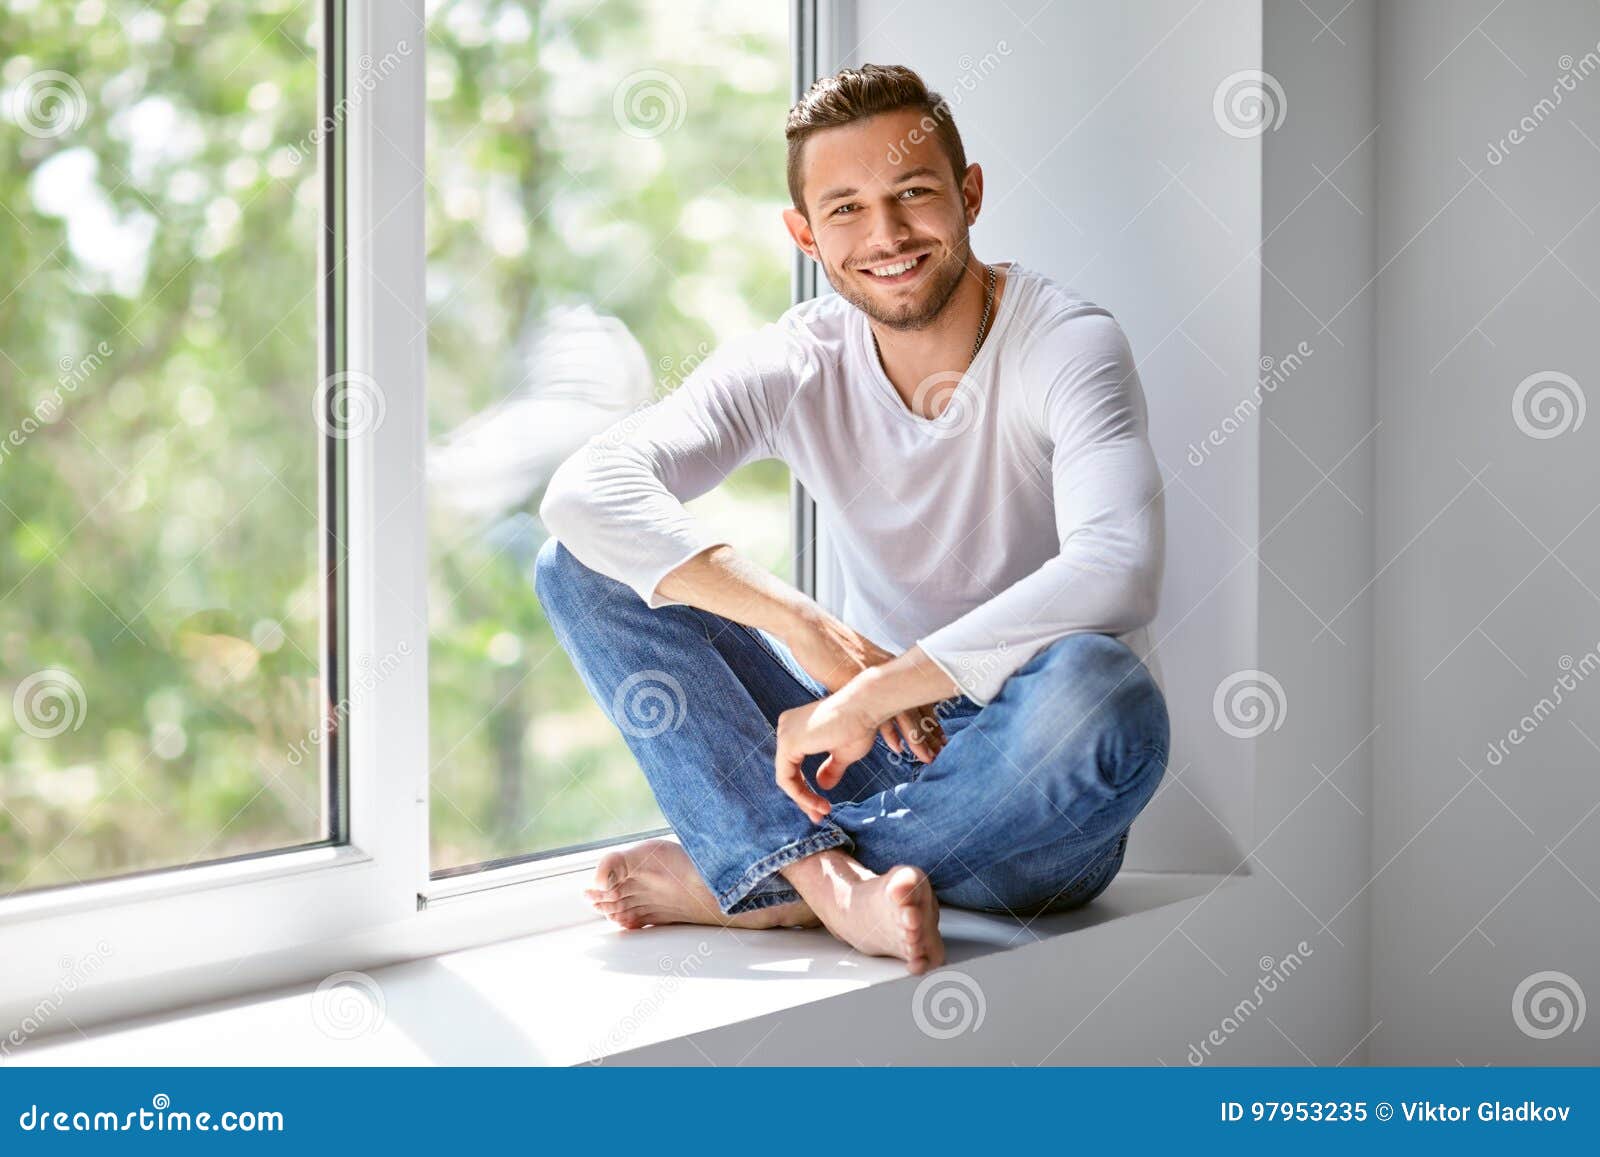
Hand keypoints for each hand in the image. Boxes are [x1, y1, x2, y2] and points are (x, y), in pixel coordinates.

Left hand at [773, 690, 881, 822]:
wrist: (866, 707)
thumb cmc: (860, 725)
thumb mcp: (843, 753)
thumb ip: (831, 768)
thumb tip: (822, 785)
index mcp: (797, 727)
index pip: (793, 765)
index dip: (806, 790)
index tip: (823, 808)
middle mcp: (786, 727)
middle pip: (788, 772)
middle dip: (803, 798)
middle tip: (819, 816)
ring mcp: (785, 733)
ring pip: (786, 778)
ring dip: (804, 800)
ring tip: (822, 812)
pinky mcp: (788, 743)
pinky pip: (786, 778)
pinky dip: (801, 795)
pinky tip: (819, 804)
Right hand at [782, 609, 945, 762]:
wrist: (811, 629)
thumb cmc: (828, 646)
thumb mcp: (854, 662)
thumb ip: (864, 679)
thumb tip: (868, 695)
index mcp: (887, 668)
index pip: (916, 696)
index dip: (928, 716)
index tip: (939, 735)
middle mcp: (886, 674)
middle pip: (916, 705)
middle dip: (930, 730)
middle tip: (942, 750)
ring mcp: (874, 680)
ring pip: (903, 712)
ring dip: (916, 736)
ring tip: (926, 756)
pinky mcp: (859, 687)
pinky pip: (878, 713)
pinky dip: (890, 732)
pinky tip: (897, 747)